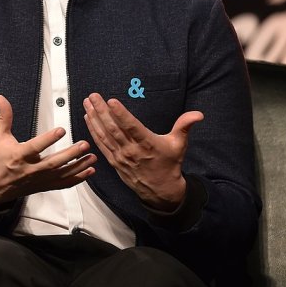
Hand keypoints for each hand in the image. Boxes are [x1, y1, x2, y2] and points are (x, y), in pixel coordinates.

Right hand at [0, 94, 96, 206]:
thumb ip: (3, 116)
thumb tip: (0, 98)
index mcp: (19, 155)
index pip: (36, 147)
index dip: (48, 139)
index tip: (61, 130)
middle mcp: (31, 169)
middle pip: (53, 162)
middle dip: (70, 154)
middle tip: (85, 144)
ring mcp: (39, 179)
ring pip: (62, 174)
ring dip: (79, 166)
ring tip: (92, 156)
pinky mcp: (44, 186)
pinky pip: (63, 184)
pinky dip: (78, 178)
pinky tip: (89, 171)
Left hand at [83, 93, 202, 210]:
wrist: (160, 190)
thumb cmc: (169, 163)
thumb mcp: (179, 144)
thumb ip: (184, 126)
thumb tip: (198, 114)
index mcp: (147, 143)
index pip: (132, 126)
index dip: (121, 114)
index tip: (111, 101)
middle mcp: (131, 150)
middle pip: (114, 128)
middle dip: (102, 111)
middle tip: (93, 96)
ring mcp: (121, 156)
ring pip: (104, 135)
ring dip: (94, 118)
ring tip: (87, 103)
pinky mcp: (114, 161)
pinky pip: (101, 144)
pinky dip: (93, 131)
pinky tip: (88, 118)